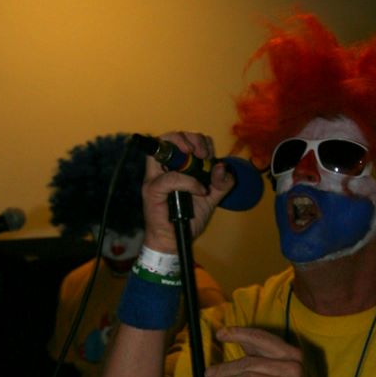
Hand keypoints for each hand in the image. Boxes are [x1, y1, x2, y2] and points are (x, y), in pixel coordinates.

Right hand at [141, 132, 235, 253]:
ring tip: (199, 158)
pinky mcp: (153, 189)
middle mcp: (164, 167)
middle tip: (203, 154)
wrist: (173, 241)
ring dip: (183, 146)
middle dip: (192, 138)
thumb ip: (221, 184)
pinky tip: (199, 190)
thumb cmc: (187, 218)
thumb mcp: (211, 199)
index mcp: (177, 166)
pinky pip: (170, 178)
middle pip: (172, 136)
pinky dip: (188, 182)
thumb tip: (222, 166)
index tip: (209, 153)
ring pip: (163, 145)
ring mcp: (156, 176)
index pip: (185, 140)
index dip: (199, 139)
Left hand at [205, 327, 317, 376]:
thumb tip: (233, 335)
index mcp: (293, 355)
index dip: (240, 334)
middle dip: (225, 369)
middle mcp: (293, 369)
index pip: (263, 339)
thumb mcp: (280, 369)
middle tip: (209, 374)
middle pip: (250, 364)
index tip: (220, 334)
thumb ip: (260, 353)